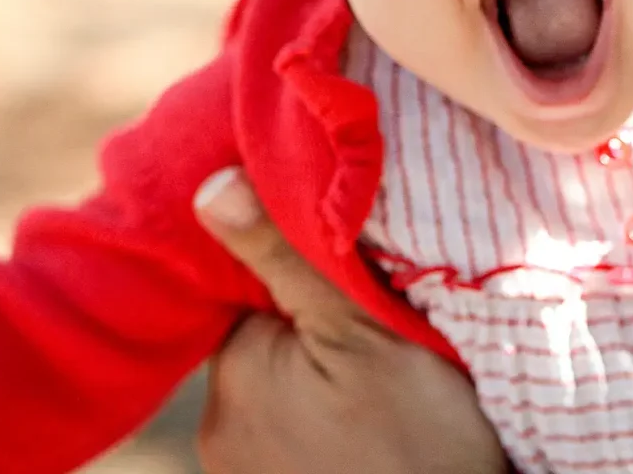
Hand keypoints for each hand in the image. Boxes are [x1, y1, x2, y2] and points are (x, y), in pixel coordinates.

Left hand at [192, 166, 507, 473]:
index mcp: (235, 369)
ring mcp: (240, 466)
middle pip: (267, 339)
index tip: (361, 277)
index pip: (255, 290)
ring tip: (386, 382)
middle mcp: (218, 425)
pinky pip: (291, 428)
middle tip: (385, 330)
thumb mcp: (364, 328)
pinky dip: (325, 418)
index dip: (307, 272)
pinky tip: (373, 424)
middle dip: (314, 326)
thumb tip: (209, 187)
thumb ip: (288, 257)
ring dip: (321, 374)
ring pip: (282, 385)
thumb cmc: (424, 435)